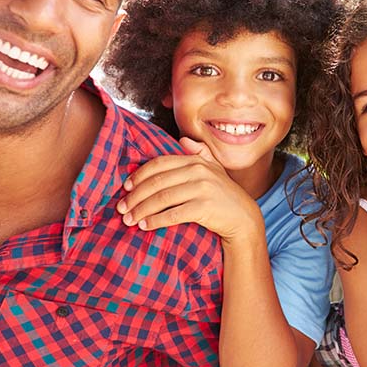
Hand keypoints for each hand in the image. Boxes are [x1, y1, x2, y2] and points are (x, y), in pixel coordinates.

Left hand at [117, 137, 263, 242]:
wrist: (244, 218)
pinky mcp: (204, 207)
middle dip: (135, 196)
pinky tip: (145, 226)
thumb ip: (200, 153)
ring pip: (162, 198)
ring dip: (141, 210)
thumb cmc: (226, 196)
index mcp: (196, 161)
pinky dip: (156, 221)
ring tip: (129, 220)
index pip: (160, 164)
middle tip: (121, 208)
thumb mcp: (216, 170)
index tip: (126, 187)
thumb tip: (183, 140)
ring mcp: (202, 189)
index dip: (140, 175)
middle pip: (157, 182)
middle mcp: (198, 171)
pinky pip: (173, 214)